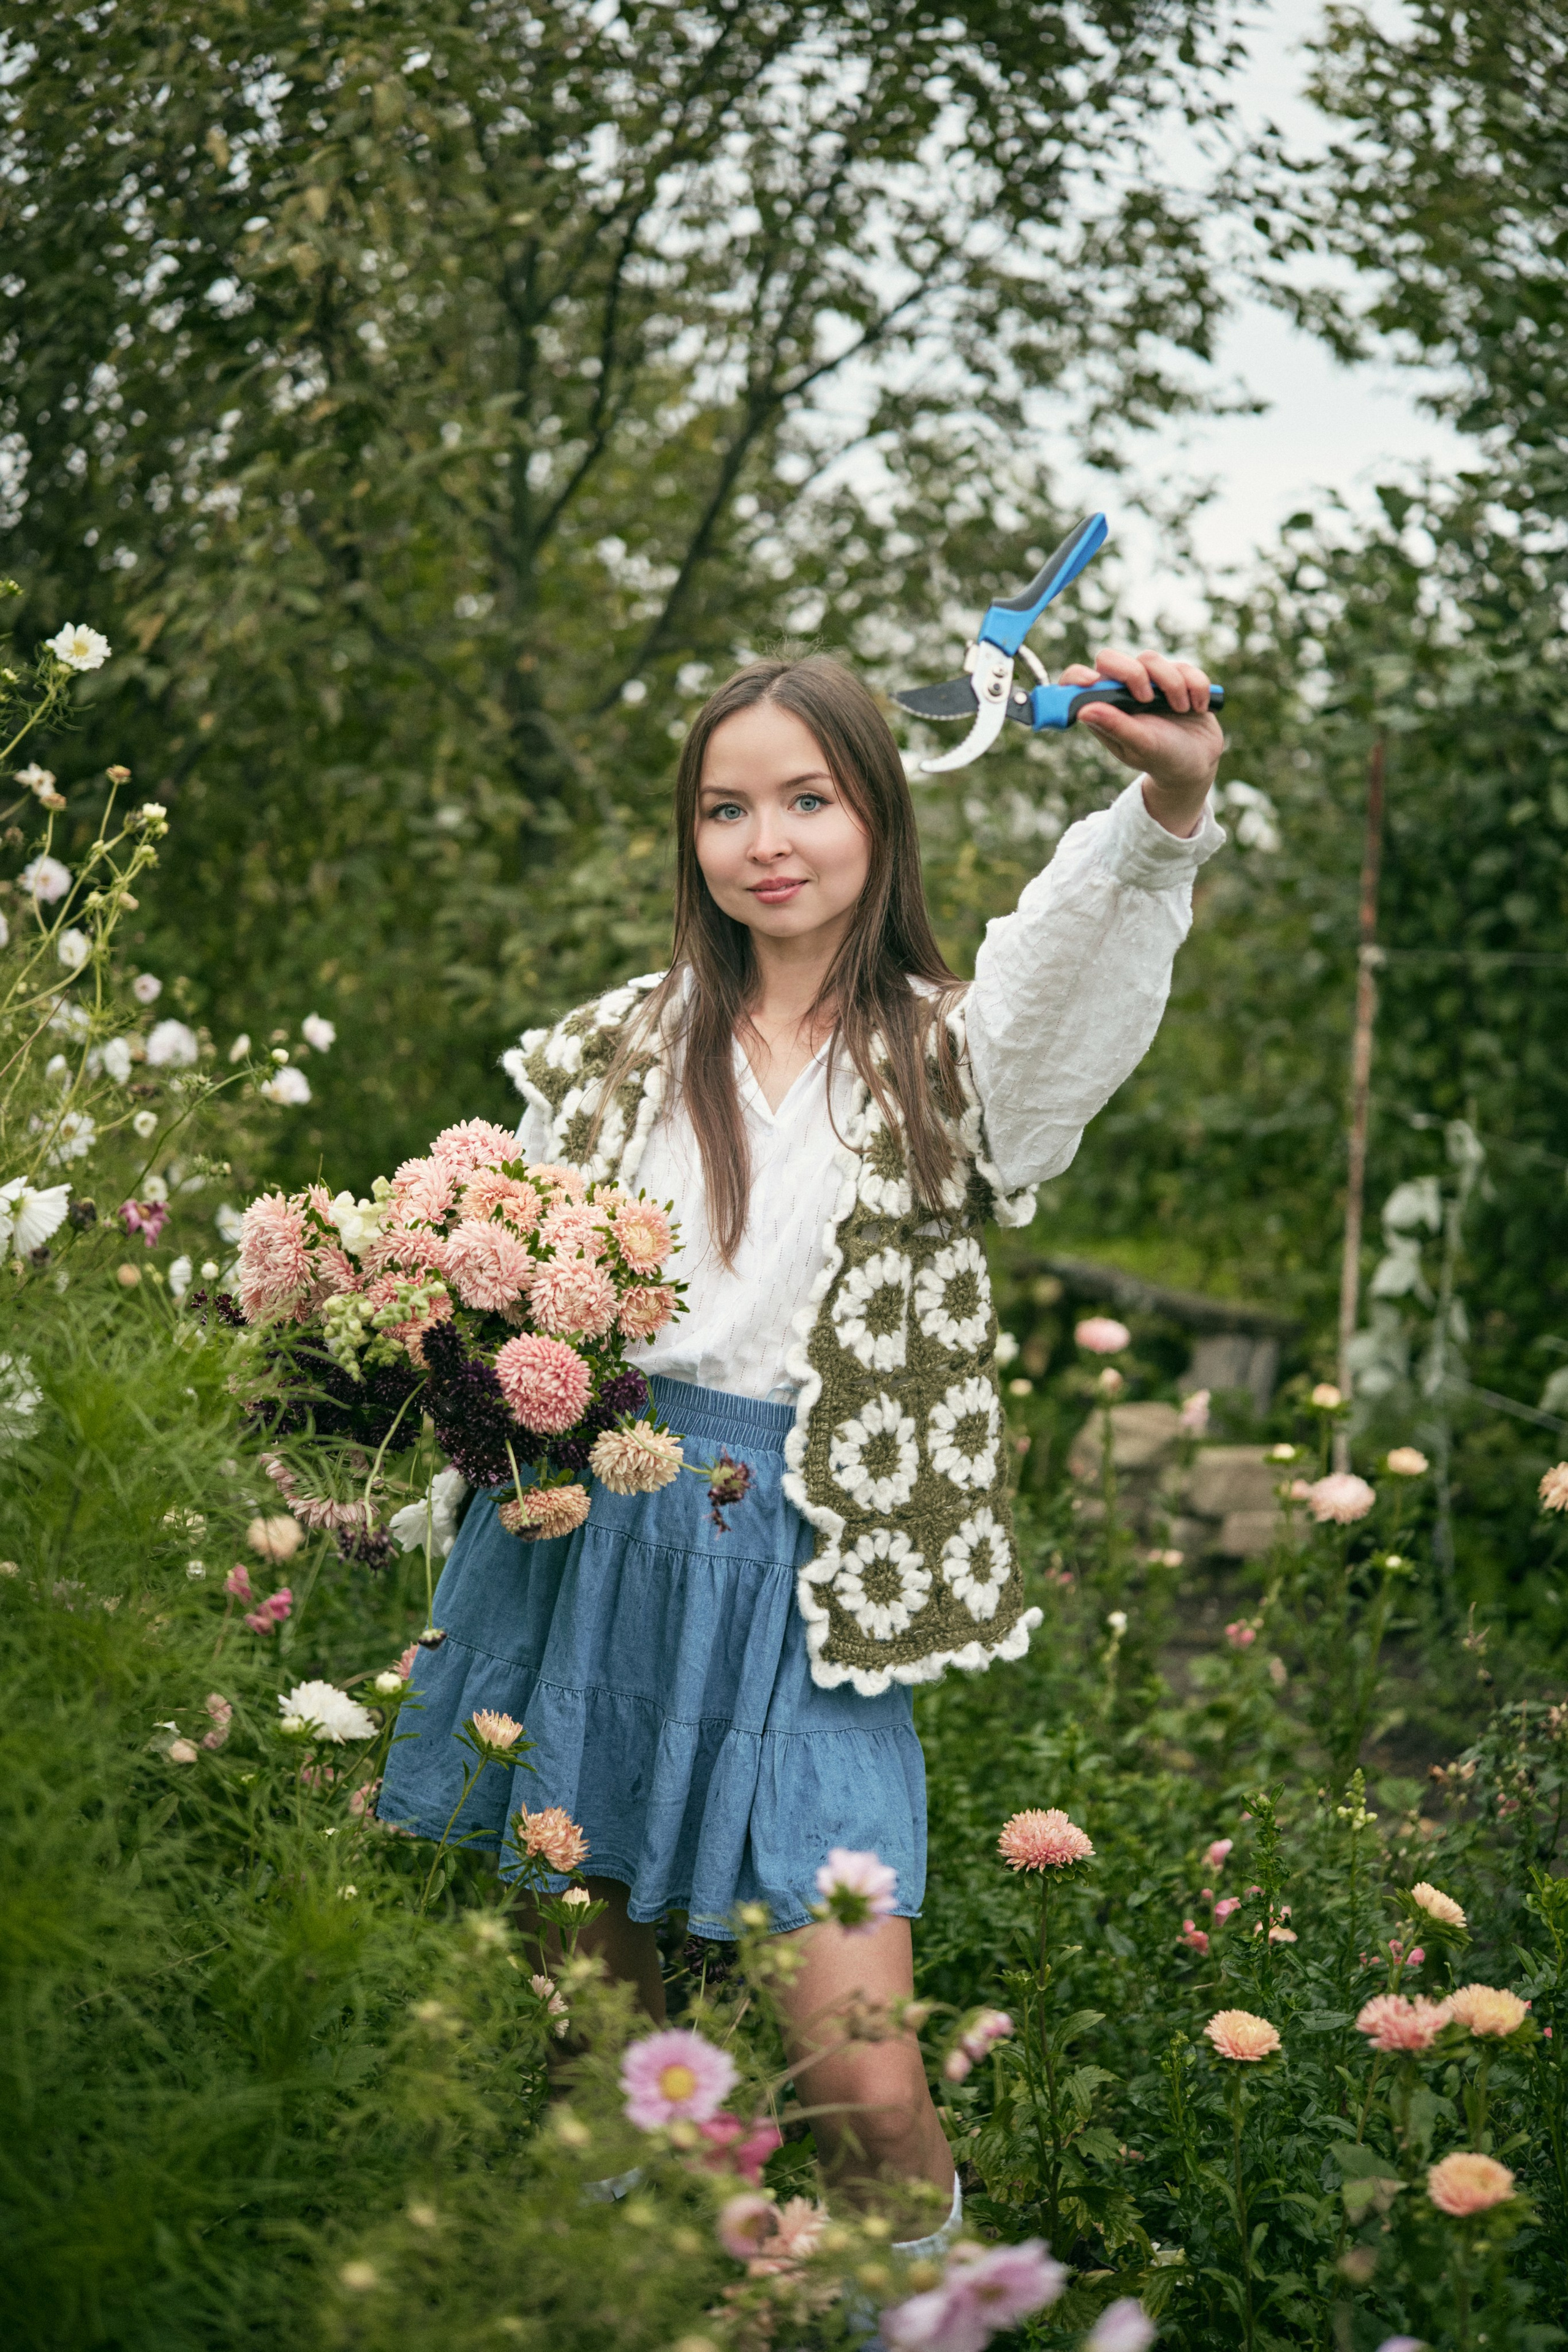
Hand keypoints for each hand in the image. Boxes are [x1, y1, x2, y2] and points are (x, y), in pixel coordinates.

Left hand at [1062, 645, 1222, 837]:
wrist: (1196, 763)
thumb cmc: (1161, 758)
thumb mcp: (1139, 746)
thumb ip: (1115, 726)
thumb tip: (1084, 710)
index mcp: (1104, 708)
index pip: (1077, 681)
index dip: (1077, 677)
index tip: (1091, 682)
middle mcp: (1122, 690)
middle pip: (1110, 658)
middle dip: (1133, 674)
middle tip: (1146, 699)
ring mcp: (1149, 680)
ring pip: (1151, 658)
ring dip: (1171, 685)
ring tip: (1180, 709)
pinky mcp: (1177, 676)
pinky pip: (1185, 667)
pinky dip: (1196, 687)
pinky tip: (1197, 708)